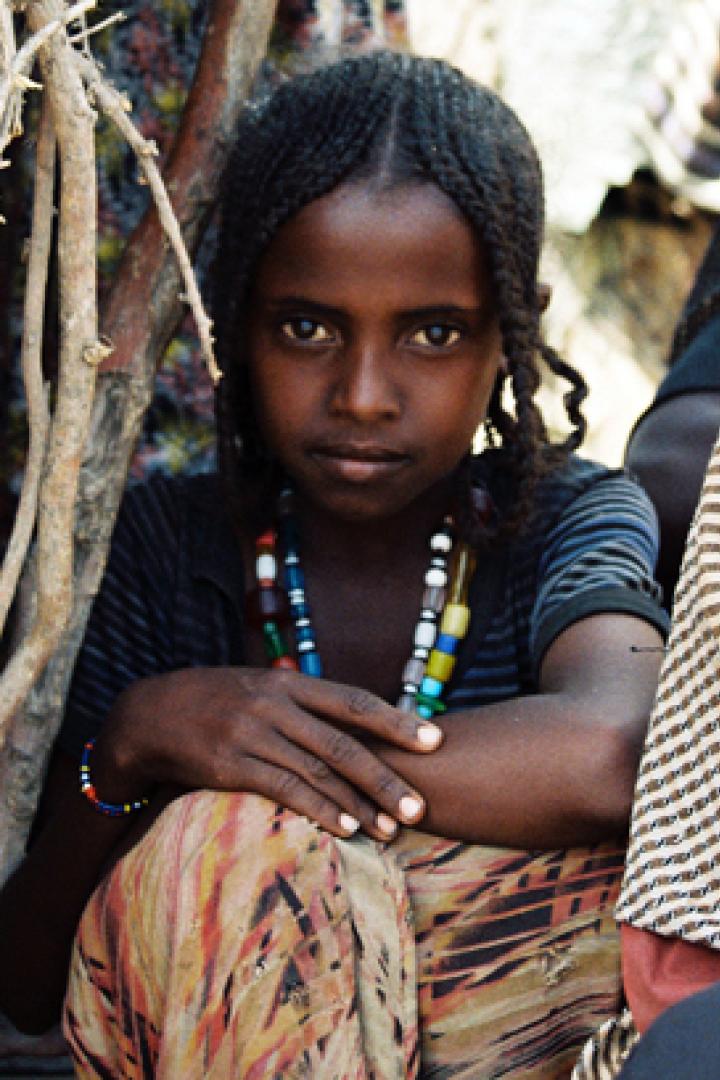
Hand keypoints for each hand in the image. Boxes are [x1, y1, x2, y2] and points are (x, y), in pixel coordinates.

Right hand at [94, 667, 442, 840]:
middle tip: (422, 805)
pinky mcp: (232, 764)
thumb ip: (306, 704)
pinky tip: (347, 829)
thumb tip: (359, 722)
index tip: (436, 740)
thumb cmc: (219, 702)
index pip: (354, 701)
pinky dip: (321, 810)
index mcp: (289, 683)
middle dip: (386, 776)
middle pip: (343, 743)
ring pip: (319, 771)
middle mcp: (276, 705)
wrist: (152, 714)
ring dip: (359, 803)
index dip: (397, 721)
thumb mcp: (262, 689)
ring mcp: (253, 734)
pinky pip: (285, 789)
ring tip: (393, 827)